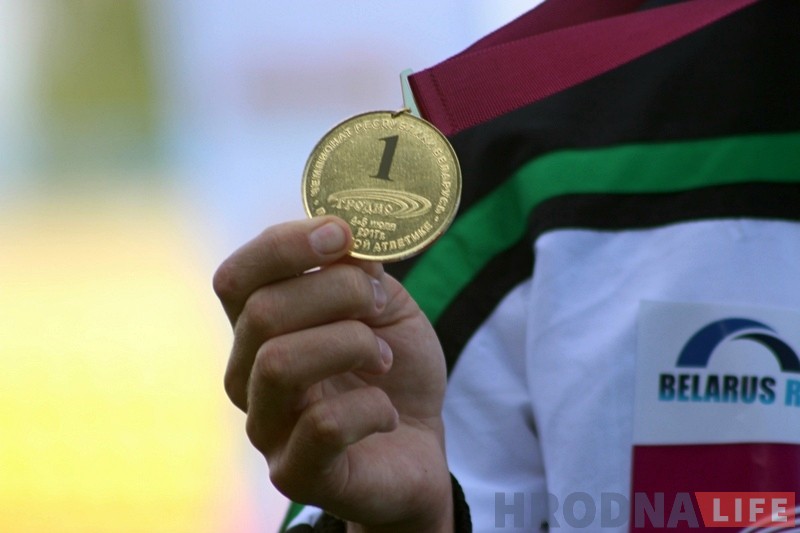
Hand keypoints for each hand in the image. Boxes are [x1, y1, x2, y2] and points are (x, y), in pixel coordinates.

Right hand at [213, 216, 452, 531]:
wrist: (419, 442)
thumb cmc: (392, 368)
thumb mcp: (382, 304)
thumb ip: (357, 269)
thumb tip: (343, 230)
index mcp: (259, 329)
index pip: (235, 278)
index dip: (283, 246)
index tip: (341, 233)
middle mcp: (247, 376)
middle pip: (262, 312)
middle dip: (338, 292)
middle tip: (378, 304)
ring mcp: (265, 427)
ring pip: (280, 364)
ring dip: (350, 345)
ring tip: (383, 358)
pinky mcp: (294, 473)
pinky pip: (323, 425)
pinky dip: (371, 408)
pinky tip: (387, 413)